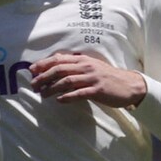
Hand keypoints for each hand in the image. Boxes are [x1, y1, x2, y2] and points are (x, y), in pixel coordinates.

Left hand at [29, 51, 146, 107]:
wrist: (129, 85)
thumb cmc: (108, 77)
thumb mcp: (91, 67)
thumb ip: (75, 65)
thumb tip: (56, 64)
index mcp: (83, 60)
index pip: (59, 59)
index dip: (43, 64)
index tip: (31, 70)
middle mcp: (86, 67)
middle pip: (60, 69)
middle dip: (44, 77)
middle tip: (33, 85)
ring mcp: (92, 78)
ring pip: (67, 81)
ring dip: (52, 88)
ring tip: (42, 94)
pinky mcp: (98, 90)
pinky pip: (79, 93)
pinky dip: (67, 96)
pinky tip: (59, 100)